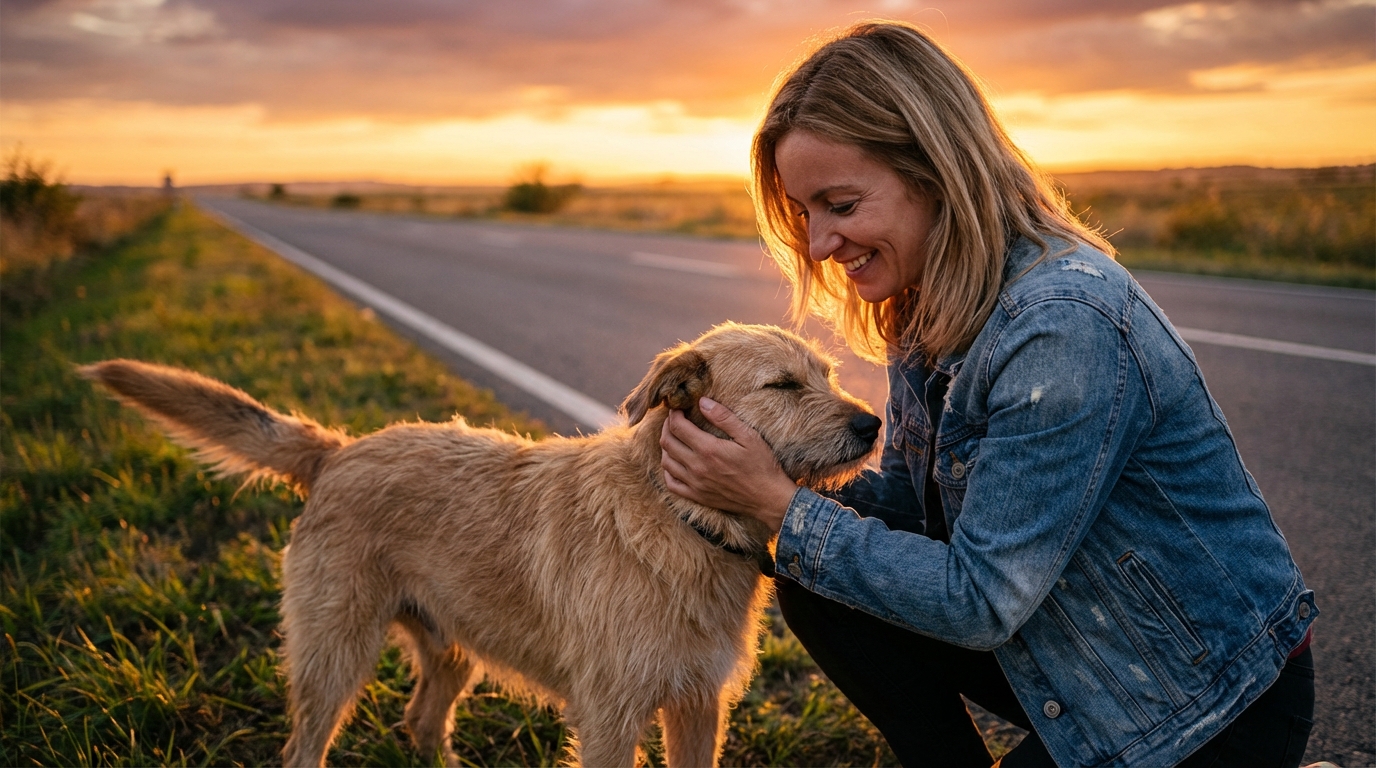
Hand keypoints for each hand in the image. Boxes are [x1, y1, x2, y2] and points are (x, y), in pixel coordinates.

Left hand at [659, 397, 797, 533]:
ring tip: (673, 437)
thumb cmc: (762, 465)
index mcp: (708, 449)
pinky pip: (671, 484)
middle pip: (667, 442)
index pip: (677, 427)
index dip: (673, 414)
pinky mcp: (697, 496)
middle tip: (673, 419)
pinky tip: (674, 462)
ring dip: (665, 446)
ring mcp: (695, 483)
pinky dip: (667, 471)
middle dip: (667, 426)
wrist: (768, 498)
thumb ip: (724, 417)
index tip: (677, 408)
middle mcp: (697, 467)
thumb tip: (702, 402)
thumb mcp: (748, 435)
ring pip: (666, 462)